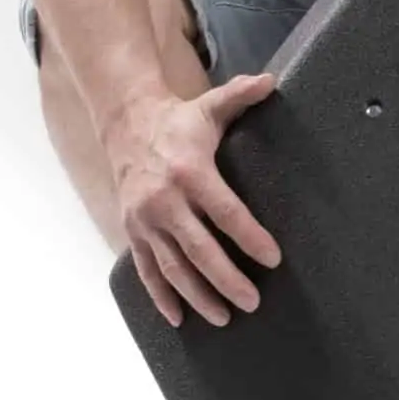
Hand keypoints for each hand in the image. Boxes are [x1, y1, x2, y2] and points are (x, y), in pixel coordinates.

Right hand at [105, 73, 283, 327]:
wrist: (124, 124)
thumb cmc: (178, 121)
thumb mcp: (210, 106)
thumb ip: (240, 95)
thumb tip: (271, 81)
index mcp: (190, 172)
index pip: (226, 212)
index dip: (250, 237)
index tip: (274, 259)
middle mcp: (163, 200)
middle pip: (198, 248)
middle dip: (226, 279)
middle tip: (252, 302)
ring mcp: (144, 220)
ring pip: (171, 267)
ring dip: (196, 295)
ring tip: (223, 317)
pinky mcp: (132, 231)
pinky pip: (146, 270)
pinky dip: (160, 296)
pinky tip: (178, 319)